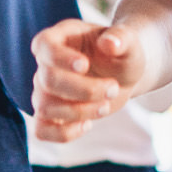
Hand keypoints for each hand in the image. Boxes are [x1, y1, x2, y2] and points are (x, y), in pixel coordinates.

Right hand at [30, 17, 147, 141]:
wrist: (123, 74)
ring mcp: (45, 90)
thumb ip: (121, 38)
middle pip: (48, 80)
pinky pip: (42, 130)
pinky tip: (87, 125)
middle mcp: (46, 63)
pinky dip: (63, 134)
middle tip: (113, 88)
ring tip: (105, 105)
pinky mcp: (51, 114)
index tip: (85, 65)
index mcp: (61, 36)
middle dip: (84, 90)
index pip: (44, 45)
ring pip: (45, 107)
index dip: (60, 57)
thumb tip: (109, 43)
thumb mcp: (129, 42)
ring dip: (79, 111)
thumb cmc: (122, 53)